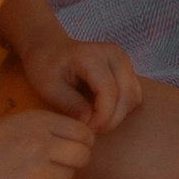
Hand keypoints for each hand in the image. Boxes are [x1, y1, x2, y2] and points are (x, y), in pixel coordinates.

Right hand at [0, 112, 94, 178]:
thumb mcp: (20, 121)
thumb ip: (49, 127)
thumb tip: (82, 139)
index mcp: (41, 121)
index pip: (85, 133)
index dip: (83, 141)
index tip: (72, 146)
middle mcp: (43, 143)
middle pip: (84, 155)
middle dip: (76, 160)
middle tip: (60, 162)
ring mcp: (35, 169)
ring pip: (68, 175)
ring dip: (57, 175)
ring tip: (34, 171)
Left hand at [21, 37, 141, 132]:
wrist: (49, 47)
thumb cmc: (45, 66)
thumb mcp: (49, 88)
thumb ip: (71, 105)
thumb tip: (90, 123)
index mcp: (93, 56)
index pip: (110, 92)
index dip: (103, 117)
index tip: (88, 130)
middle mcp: (114, 54)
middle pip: (127, 94)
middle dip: (113, 119)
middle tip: (92, 130)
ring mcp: (123, 59)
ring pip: (133, 95)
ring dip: (119, 115)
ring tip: (97, 122)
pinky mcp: (126, 67)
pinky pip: (133, 93)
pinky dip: (122, 108)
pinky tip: (103, 113)